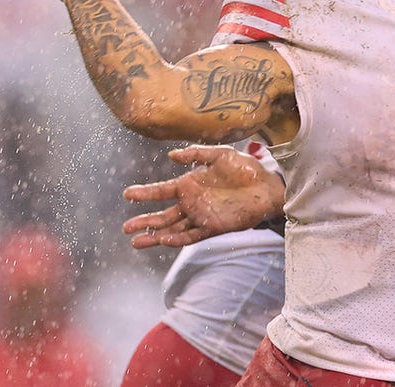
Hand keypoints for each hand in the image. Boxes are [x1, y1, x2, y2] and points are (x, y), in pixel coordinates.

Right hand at [121, 144, 285, 248]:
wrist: (267, 186)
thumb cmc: (245, 168)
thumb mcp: (220, 154)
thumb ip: (196, 153)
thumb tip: (171, 155)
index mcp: (190, 184)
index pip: (162, 191)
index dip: (144, 193)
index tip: (127, 194)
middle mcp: (192, 202)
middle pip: (163, 215)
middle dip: (145, 221)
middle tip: (126, 228)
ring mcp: (202, 216)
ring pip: (173, 229)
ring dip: (156, 235)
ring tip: (137, 242)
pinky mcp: (214, 227)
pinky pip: (192, 235)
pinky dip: (178, 238)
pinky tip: (164, 240)